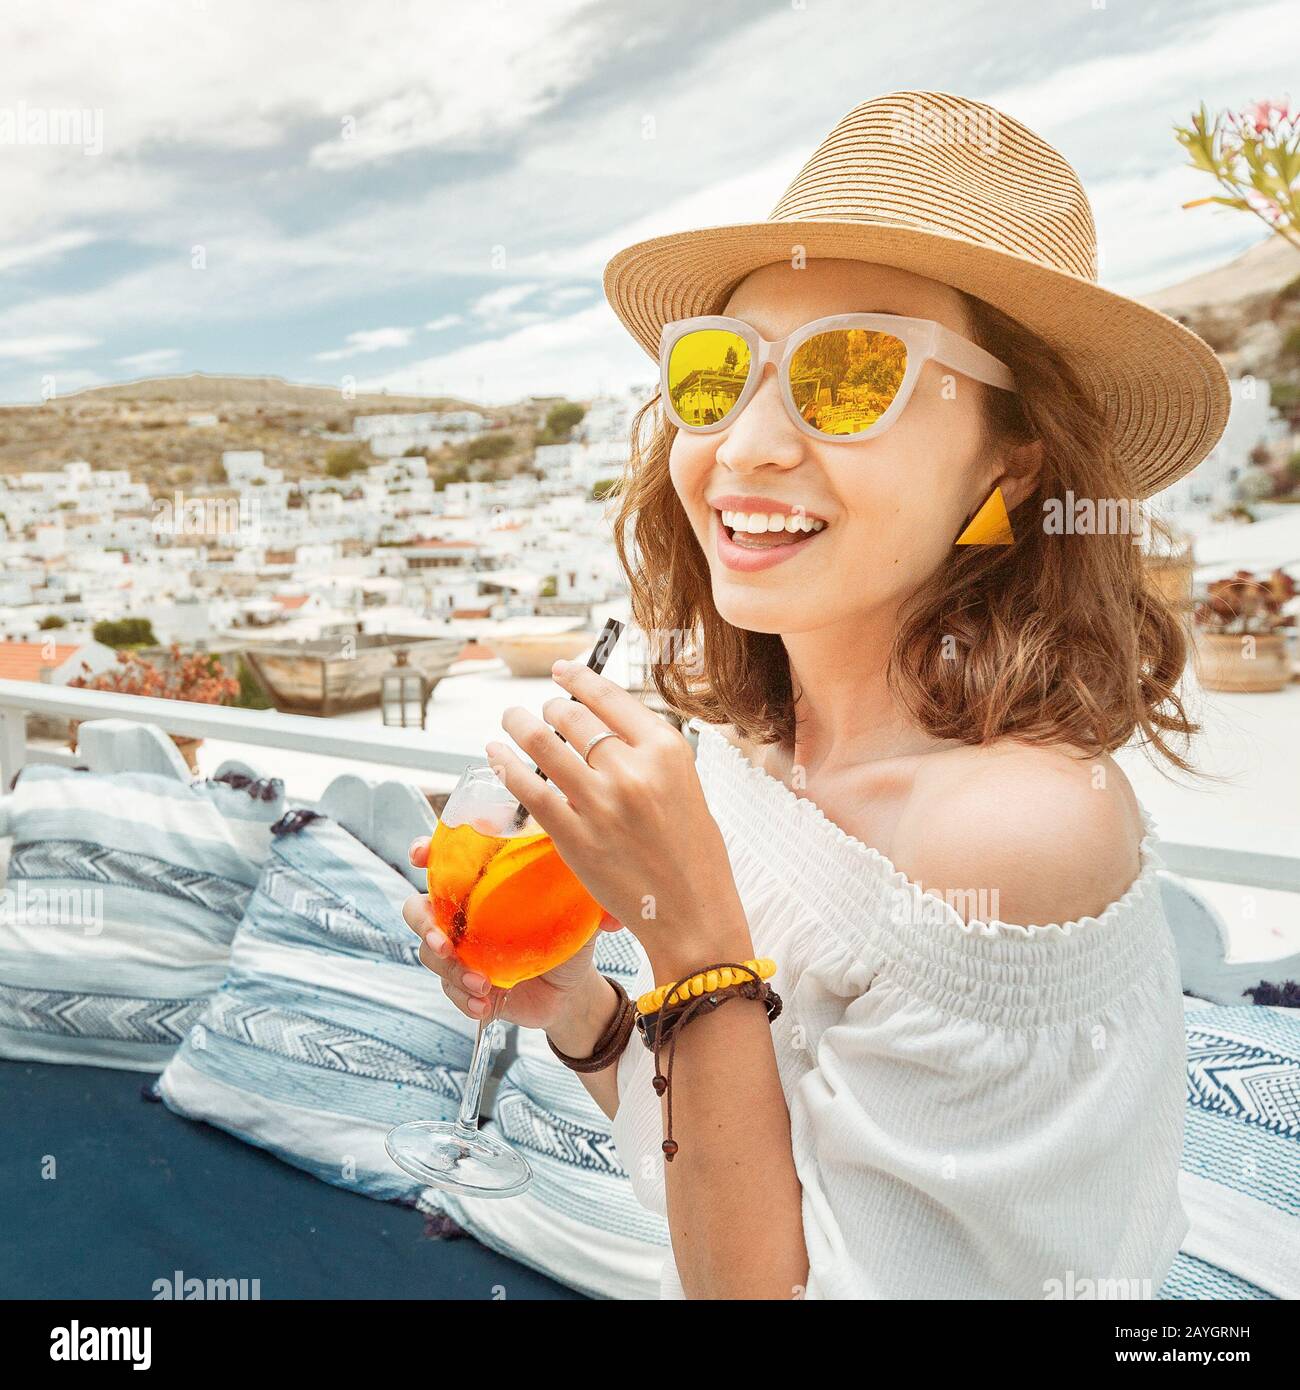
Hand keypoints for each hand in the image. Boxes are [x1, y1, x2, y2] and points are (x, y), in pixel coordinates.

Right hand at [402, 836, 621, 1031]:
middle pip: (419, 908)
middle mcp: (465, 913)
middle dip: (424, 923)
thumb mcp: (580, 916)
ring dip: (450, 970)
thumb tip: (613, 915)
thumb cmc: (570, 937)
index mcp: (485, 884)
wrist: (571, 990)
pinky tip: (485, 1006)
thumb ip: (591, 906)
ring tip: (482, 985)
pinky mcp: (462, 983)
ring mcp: (460, 949)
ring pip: (430, 953)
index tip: (421, 855)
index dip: (427, 852)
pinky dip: (463, 999)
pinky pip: (447, 989)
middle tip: (446, 941)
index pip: (447, 860)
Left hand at [486, 659, 752, 978]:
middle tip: (542, 709)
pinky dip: (506, 768)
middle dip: (550, 707)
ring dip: (518, 726)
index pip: (609, 697)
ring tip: (509, 720)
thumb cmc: (694, 854)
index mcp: (666, 751)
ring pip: (543, 745)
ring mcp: (599, 803)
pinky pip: (529, 790)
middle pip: (573, 717)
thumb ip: (646, 754)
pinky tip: (497, 757)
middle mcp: (632, 770)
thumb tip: (602, 725)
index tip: (562, 671)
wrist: (693, 914)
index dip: (578, 679)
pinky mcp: (573, 836)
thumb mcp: (685, 785)